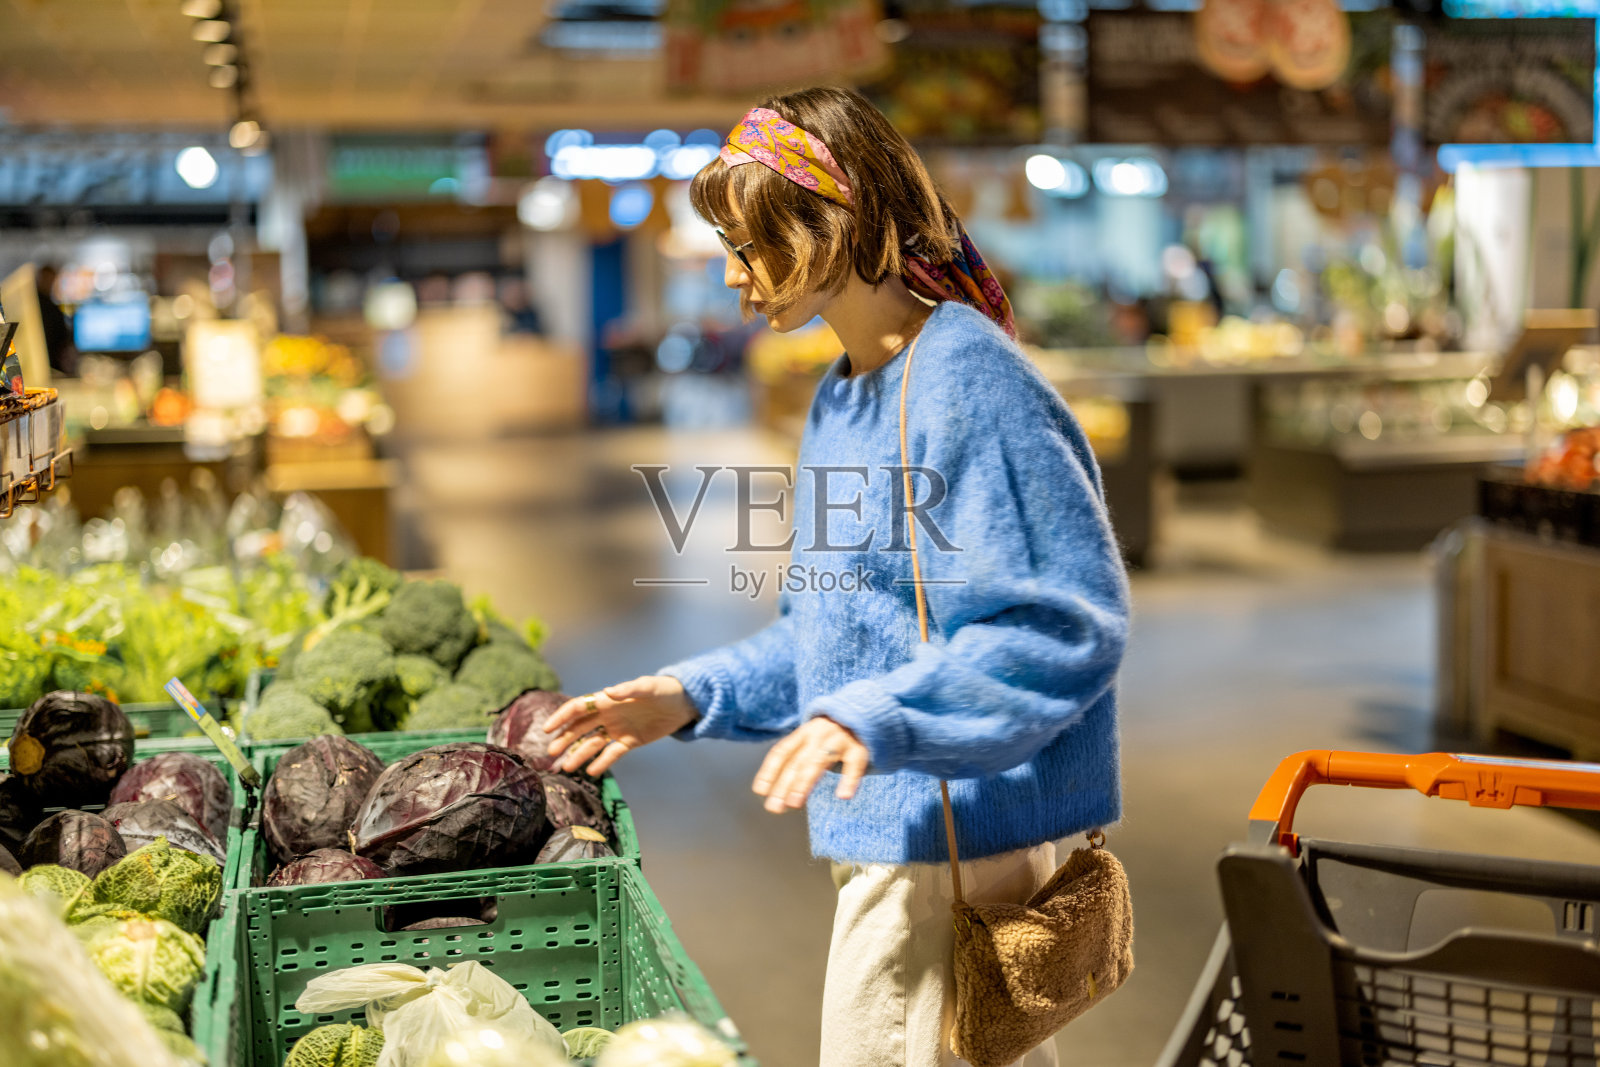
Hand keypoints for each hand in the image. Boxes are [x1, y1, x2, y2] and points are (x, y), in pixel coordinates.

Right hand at [545, 675, 697, 776]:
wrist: (683, 704)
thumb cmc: (664, 690)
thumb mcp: (648, 687)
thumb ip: (629, 689)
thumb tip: (609, 691)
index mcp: (608, 700)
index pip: (578, 708)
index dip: (561, 717)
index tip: (547, 729)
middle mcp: (608, 715)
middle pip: (580, 728)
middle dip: (565, 739)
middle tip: (551, 752)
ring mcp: (618, 729)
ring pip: (593, 743)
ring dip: (579, 754)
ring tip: (566, 766)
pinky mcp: (630, 742)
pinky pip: (612, 753)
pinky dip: (602, 762)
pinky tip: (591, 771)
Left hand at [752, 717, 868, 813]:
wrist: (864, 711)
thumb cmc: (832, 735)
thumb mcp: (812, 739)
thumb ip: (797, 759)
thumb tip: (773, 789)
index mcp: (804, 733)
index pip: (782, 751)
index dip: (769, 770)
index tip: (760, 790)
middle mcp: (819, 735)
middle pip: (798, 761)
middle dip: (784, 784)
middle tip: (775, 806)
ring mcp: (839, 740)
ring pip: (819, 760)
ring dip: (804, 781)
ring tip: (794, 802)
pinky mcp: (860, 748)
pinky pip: (854, 764)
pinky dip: (850, 779)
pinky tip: (844, 795)